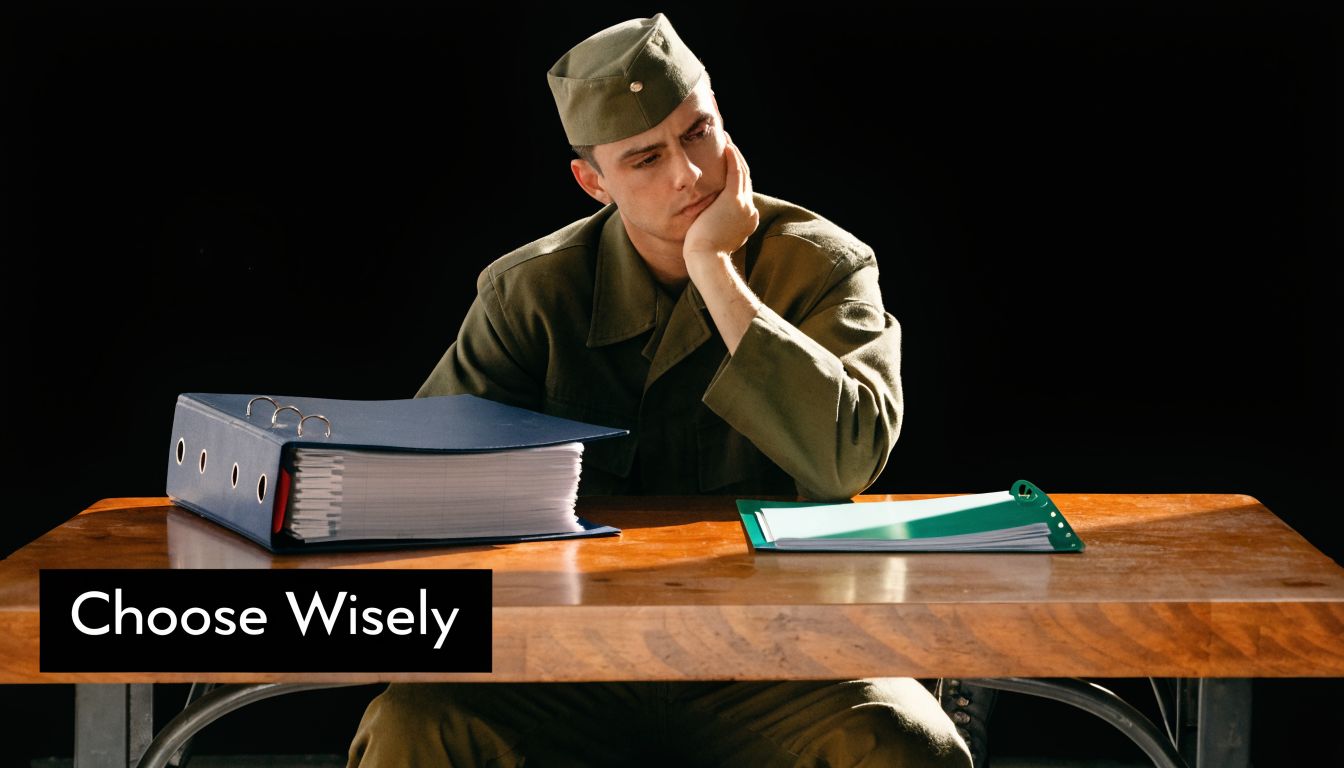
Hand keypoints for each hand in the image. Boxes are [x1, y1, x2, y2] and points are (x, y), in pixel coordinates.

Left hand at [683, 134, 758, 262]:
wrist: (706, 260)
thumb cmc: (703, 255)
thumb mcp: (713, 239)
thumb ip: (715, 228)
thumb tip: (707, 223)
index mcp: (747, 221)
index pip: (743, 194)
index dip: (737, 178)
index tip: (729, 166)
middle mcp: (750, 211)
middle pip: (745, 180)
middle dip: (738, 162)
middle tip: (729, 146)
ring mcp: (743, 204)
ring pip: (742, 172)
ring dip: (735, 154)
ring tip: (727, 140)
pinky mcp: (733, 199)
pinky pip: (735, 172)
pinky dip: (733, 157)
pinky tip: (727, 146)